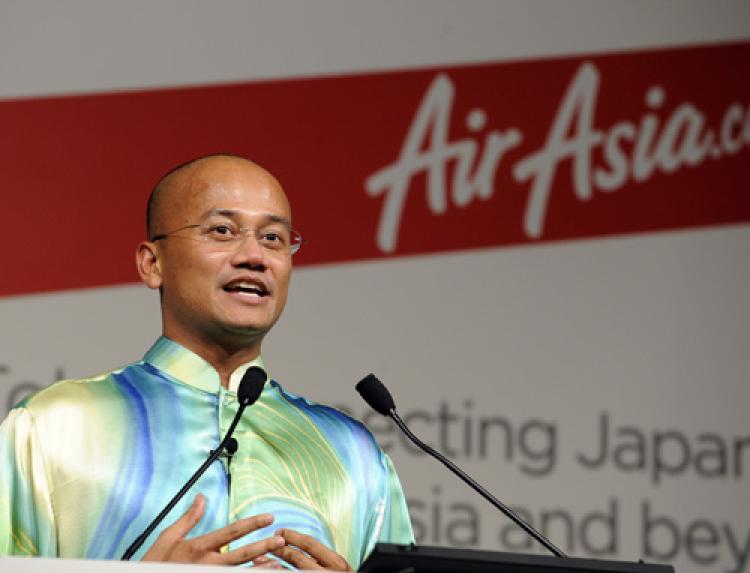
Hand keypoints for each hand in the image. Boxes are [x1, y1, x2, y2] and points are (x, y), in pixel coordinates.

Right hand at [142, 494, 285, 563]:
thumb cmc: (154, 563)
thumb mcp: (168, 537)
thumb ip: (189, 518)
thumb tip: (202, 498)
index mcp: (198, 547)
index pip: (231, 532)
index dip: (252, 524)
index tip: (269, 518)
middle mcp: (206, 564)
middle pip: (240, 555)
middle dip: (262, 547)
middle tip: (281, 540)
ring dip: (259, 568)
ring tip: (278, 563)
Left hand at [262, 528, 351, 570]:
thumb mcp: (336, 568)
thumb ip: (321, 558)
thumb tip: (296, 545)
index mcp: (336, 563)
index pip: (310, 543)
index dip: (292, 536)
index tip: (278, 531)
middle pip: (297, 557)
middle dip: (278, 549)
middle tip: (266, 544)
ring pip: (289, 572)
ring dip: (272, 565)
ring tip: (259, 560)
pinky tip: (269, 571)